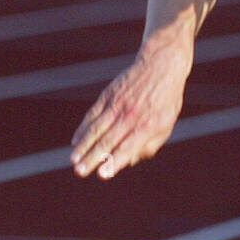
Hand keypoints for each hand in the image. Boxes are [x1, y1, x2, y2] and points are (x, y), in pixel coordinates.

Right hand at [70, 36, 190, 179]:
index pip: (128, 147)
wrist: (160, 65)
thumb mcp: (166, 124)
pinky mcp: (108, 95)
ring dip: (83, 146)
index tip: (102, 174)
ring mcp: (118, 104)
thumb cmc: (166, 100)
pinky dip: (83, 128)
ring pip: (96, 128)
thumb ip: (149, 145)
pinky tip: (75, 141)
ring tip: (74, 160)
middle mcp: (131, 115)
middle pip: (108, 140)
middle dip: (92, 158)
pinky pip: (92, 114)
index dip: (115, 161)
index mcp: (148, 125)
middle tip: (80, 172)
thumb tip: (129, 161)